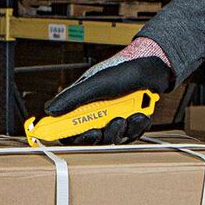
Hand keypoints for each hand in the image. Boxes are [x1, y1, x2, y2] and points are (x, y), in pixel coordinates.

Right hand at [39, 40, 172, 144]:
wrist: (155, 66)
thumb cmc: (125, 69)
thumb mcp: (95, 83)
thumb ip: (72, 98)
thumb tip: (50, 109)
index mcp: (83, 101)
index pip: (68, 124)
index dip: (66, 134)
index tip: (70, 138)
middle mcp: (98, 110)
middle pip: (91, 136)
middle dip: (101, 134)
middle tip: (107, 126)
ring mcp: (115, 116)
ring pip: (113, 137)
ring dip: (122, 129)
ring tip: (129, 116)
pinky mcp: (130, 121)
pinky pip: (131, 134)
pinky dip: (137, 126)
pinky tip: (141, 115)